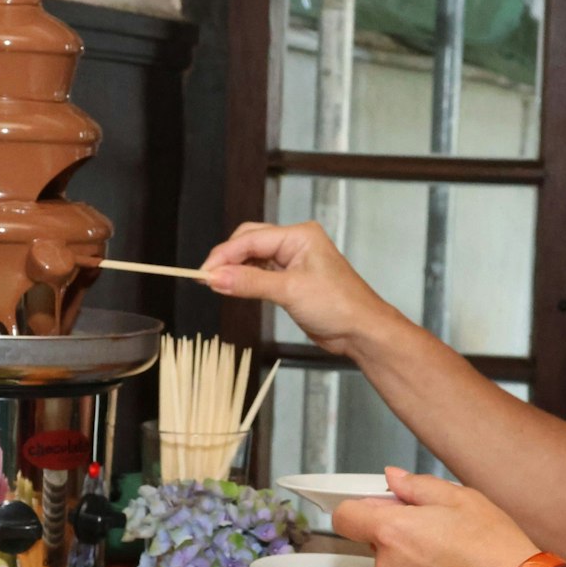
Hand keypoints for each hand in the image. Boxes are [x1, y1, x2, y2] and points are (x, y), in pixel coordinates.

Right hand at [198, 221, 398, 357]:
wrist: (361, 331)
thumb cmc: (340, 306)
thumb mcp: (289, 291)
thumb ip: (250, 282)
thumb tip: (217, 277)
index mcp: (299, 235)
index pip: (250, 239)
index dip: (224, 255)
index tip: (203, 272)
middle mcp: (295, 243)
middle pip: (249, 241)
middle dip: (227, 258)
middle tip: (207, 278)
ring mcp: (293, 261)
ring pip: (253, 257)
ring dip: (235, 269)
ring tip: (217, 285)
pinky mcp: (291, 279)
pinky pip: (261, 272)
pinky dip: (246, 279)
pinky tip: (235, 287)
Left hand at [332, 467, 539, 566]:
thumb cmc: (493, 545)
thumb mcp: (458, 498)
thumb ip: (416, 486)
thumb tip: (393, 478)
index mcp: (392, 532)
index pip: (344, 517)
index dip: (359, 504)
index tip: (381, 499)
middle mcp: (388, 563)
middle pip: (371, 535)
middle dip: (392, 522)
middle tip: (430, 514)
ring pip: (391, 556)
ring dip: (409, 545)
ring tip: (449, 538)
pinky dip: (421, 565)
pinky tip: (452, 559)